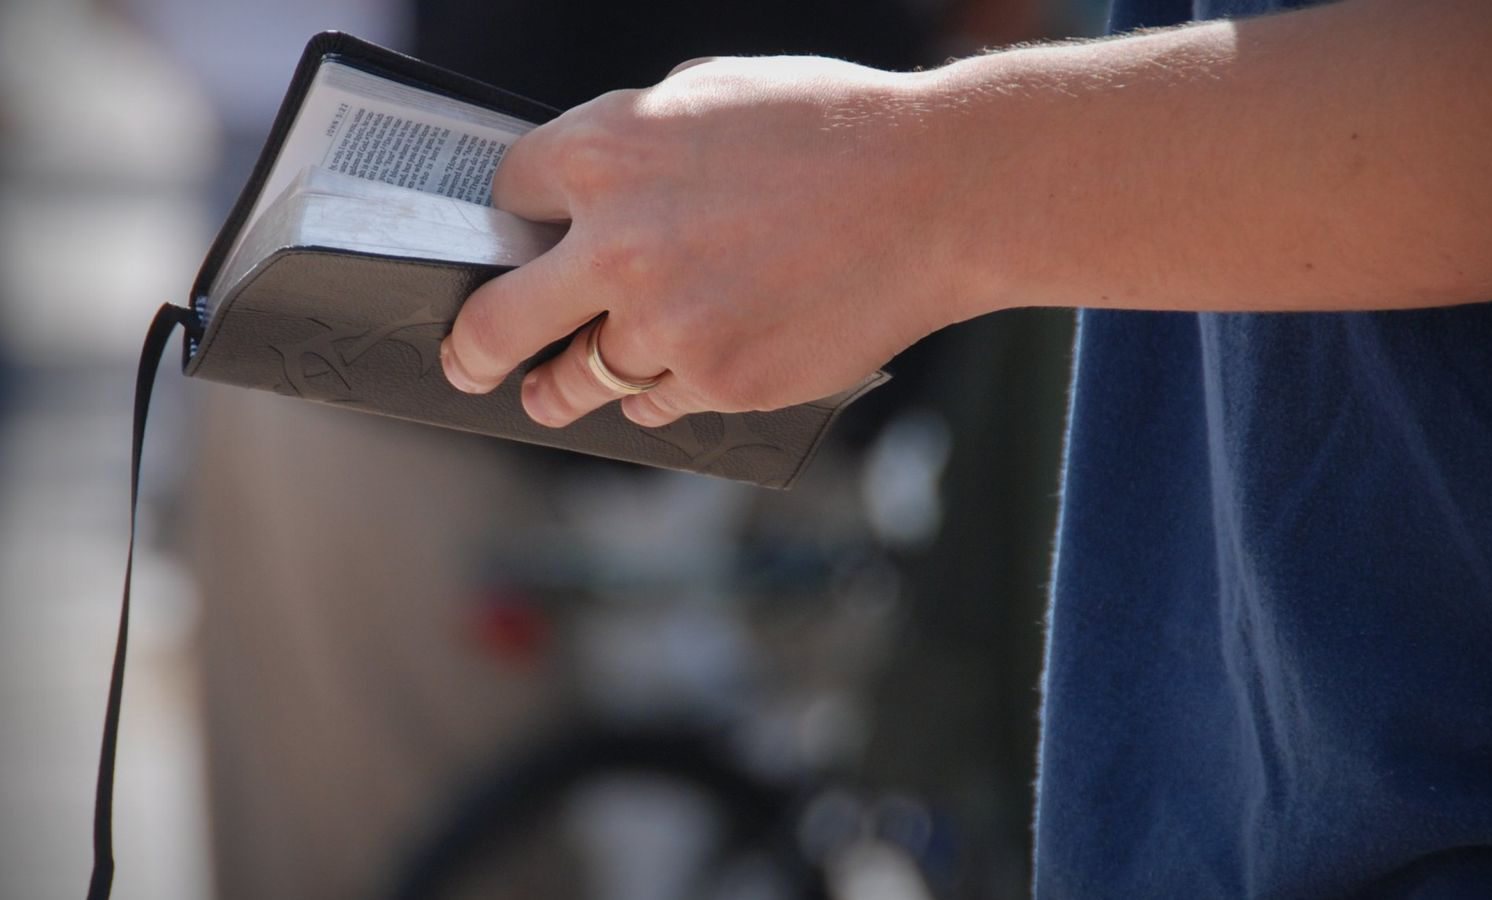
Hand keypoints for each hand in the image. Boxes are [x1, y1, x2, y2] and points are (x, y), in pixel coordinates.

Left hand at [438, 56, 970, 427]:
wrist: (934, 194)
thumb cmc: (833, 129)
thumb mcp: (712, 93)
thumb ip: (635, 140)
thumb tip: (595, 185)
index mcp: (604, 151)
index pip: (508, 194)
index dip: (514, 217)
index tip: (518, 240)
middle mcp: (617, 244)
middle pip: (498, 318)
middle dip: (473, 346)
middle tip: (467, 362)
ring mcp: (666, 324)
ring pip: (579, 376)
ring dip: (563, 385)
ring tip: (548, 395)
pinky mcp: (719, 380)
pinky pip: (656, 401)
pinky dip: (657, 392)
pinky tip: (669, 376)